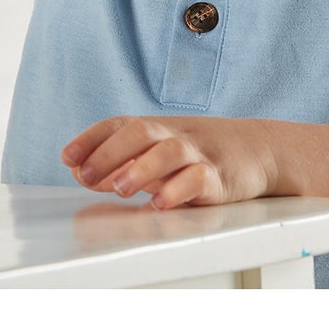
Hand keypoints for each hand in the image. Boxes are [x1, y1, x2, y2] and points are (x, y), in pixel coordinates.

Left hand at [61, 116, 277, 209]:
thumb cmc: (202, 152)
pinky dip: (178, 190)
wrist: (260, 149)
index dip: (91, 139)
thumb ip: (125, 161)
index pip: (119, 124)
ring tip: (120, 188)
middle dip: (109, 153)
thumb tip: (83, 173)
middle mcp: (173, 136)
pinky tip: (161, 204)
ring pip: (167, 152)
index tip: (67, 157)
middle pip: (139, 132)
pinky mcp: (220, 177)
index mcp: (156, 128)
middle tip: (86, 176)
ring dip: (140, 168)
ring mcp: (197, 154)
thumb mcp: (161, 151)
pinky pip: (198, 179)